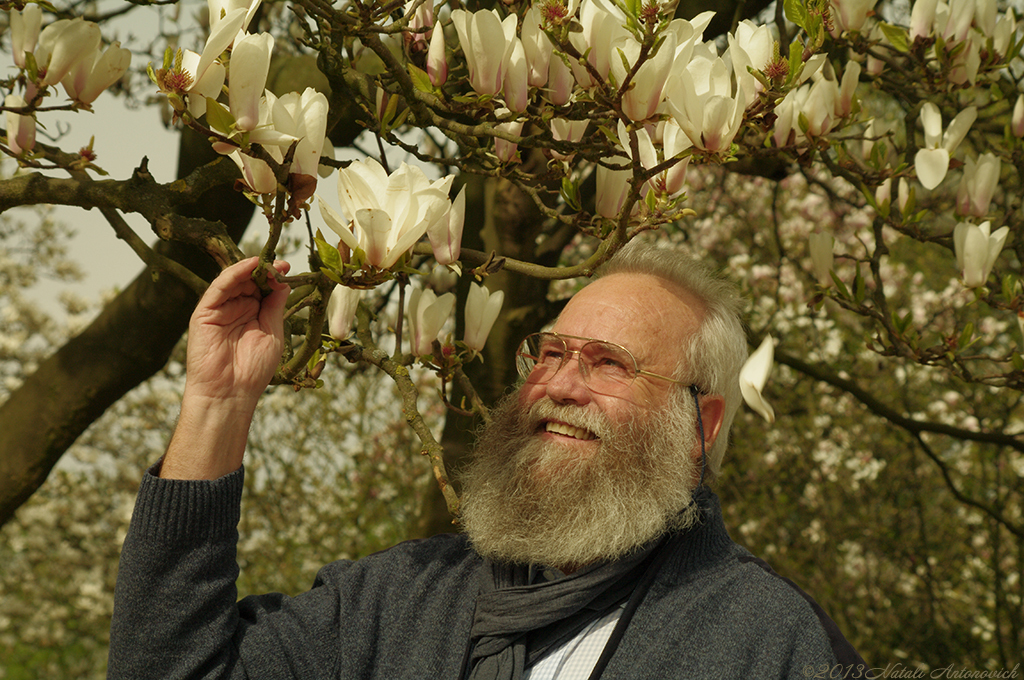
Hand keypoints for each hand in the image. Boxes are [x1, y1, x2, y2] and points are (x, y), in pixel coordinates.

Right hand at [160, 257, 289, 479]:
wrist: (230, 393)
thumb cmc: (253, 370)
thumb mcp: (272, 333)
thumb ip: (275, 307)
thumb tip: (283, 281)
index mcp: (253, 315)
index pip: (263, 288)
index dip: (275, 278)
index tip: (288, 269)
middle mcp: (236, 309)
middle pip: (249, 281)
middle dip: (265, 271)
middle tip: (281, 265)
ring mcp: (220, 310)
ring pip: (234, 280)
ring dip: (251, 269)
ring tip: (267, 263)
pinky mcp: (205, 312)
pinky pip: (219, 288)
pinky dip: (234, 274)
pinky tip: (249, 266)